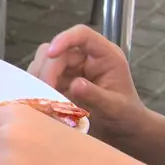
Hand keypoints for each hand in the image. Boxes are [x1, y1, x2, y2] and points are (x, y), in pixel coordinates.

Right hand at [28, 25, 147, 144]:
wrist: (123, 130)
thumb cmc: (125, 115)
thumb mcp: (114, 107)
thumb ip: (96, 95)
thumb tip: (75, 84)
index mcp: (105, 55)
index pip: (82, 35)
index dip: (65, 39)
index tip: (51, 54)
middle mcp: (87, 57)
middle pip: (59, 50)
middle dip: (49, 69)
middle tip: (44, 93)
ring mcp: (73, 68)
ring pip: (46, 61)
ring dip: (40, 78)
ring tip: (42, 98)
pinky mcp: (63, 80)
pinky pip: (44, 77)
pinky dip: (39, 87)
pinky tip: (41, 101)